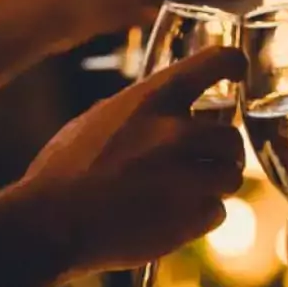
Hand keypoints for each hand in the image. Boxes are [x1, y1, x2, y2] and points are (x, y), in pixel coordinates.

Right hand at [18, 46, 245, 274]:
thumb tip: (159, 106)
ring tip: (184, 193)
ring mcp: (188, 175)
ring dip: (214, 185)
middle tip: (202, 163)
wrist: (50, 224)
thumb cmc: (63, 171)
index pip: (215, 62)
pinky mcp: (193, 215)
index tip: (237, 70)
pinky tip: (172, 219)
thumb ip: (137, 110)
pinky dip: (201, 217)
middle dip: (220, 152)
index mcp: (153, 100)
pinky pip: (217, 211)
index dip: (232, 64)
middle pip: (232, 137)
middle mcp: (177, 132)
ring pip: (231, 175)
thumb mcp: (98, 119)